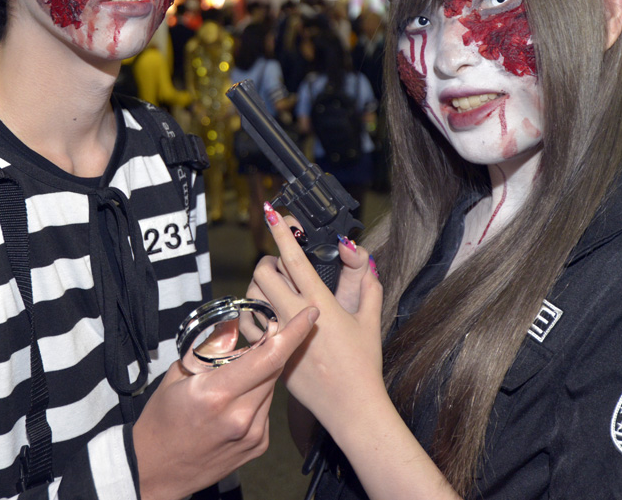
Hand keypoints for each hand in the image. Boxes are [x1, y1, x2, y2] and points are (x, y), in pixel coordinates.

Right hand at [133, 304, 318, 499]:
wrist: (157, 470)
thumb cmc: (162, 420)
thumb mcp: (177, 376)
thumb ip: (210, 350)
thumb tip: (233, 326)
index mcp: (217, 394)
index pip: (268, 357)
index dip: (293, 333)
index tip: (311, 314)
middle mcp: (241, 417)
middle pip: (273, 369)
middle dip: (271, 349)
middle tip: (258, 338)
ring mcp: (253, 434)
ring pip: (270, 388)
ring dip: (260, 375)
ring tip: (230, 382)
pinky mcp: (259, 445)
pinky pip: (266, 408)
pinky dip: (256, 397)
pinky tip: (232, 406)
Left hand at [248, 204, 384, 433]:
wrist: (351, 407)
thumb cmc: (364, 365)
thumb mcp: (370, 321)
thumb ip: (369, 286)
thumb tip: (366, 261)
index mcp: (321, 304)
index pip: (295, 261)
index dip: (282, 234)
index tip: (273, 214)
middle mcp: (296, 318)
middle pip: (264, 275)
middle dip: (267, 260)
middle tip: (276, 261)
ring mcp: (280, 338)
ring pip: (252, 299)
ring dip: (257, 287)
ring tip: (269, 286)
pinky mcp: (271, 356)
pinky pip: (250, 327)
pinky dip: (253, 314)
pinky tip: (263, 313)